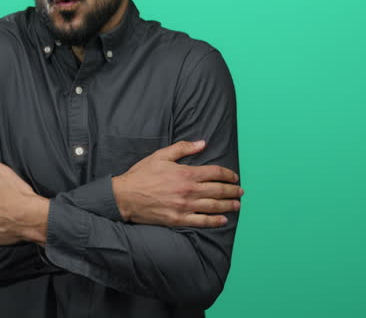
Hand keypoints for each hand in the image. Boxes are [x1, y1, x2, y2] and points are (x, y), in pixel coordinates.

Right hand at [111, 140, 242, 226]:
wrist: (125, 196)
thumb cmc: (141, 175)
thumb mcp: (160, 156)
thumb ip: (183, 148)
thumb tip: (202, 144)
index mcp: (186, 173)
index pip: (215, 172)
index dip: (228, 174)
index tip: (234, 177)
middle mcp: (188, 191)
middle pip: (218, 190)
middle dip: (232, 190)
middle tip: (240, 191)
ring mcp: (184, 207)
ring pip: (214, 206)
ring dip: (228, 205)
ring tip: (236, 205)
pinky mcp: (178, 220)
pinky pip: (201, 221)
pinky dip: (214, 221)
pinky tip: (223, 220)